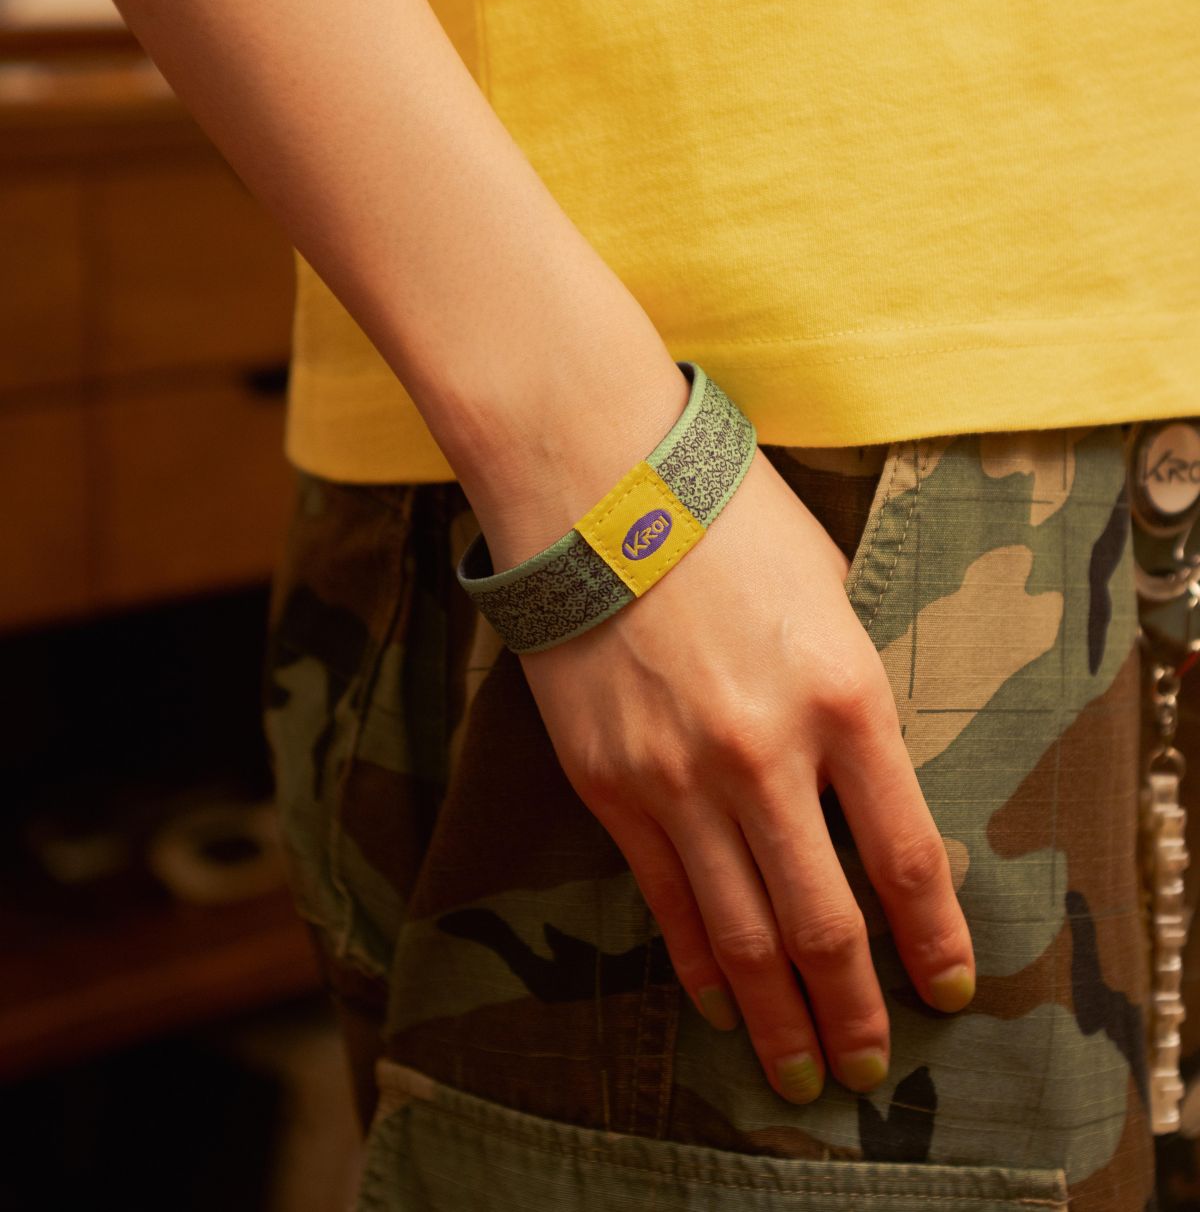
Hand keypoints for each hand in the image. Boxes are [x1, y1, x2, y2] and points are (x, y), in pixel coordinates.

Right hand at [518, 445, 974, 1103]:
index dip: (933, 939)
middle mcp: (766, 752)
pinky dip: (696, 961)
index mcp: (844, 695)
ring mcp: (680, 775)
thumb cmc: (727, 523)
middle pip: (823, 920)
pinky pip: (665, 896)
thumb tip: (864, 783)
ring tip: (797, 1067)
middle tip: (867, 1063)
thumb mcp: (829, 595)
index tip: (947, 989)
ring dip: (775, 1013)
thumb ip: (851, 697)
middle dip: (854, 1007)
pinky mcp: (610, 783)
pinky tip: (720, 1000)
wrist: (595, 485)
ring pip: (739, 930)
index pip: (906, 856)